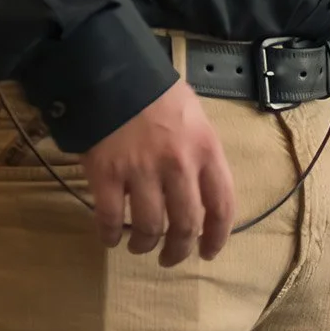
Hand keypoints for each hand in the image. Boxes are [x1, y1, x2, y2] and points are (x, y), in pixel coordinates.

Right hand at [82, 80, 235, 266]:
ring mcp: (141, 171)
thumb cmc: (158, 93)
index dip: (217, 236)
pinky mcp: (106, 174)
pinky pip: (109, 218)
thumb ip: (201, 153)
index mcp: (205, 149)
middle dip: (178, 250)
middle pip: (185, 225)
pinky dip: (110, 235)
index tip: (208, 252)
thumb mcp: (195, 117)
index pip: (222, 205)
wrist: (114, 72)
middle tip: (170, 258)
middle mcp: (178, 165)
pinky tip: (110, 237)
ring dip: (145, 244)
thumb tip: (202, 189)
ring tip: (140, 245)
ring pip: (149, 227)